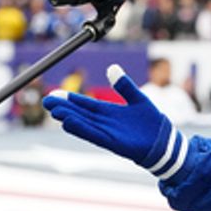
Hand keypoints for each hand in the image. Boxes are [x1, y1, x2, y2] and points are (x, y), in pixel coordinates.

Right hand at [44, 65, 183, 177]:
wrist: (163, 141)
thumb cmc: (151, 122)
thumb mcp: (137, 98)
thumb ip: (124, 85)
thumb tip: (113, 67)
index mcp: (108, 112)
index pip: (85, 104)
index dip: (70, 99)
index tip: (54, 94)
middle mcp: (104, 123)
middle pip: (80, 113)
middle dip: (63, 107)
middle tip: (46, 101)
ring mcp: (107, 133)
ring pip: (84, 124)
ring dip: (69, 118)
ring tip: (54, 111)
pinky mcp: (113, 142)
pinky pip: (94, 134)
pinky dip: (81, 129)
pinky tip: (68, 123)